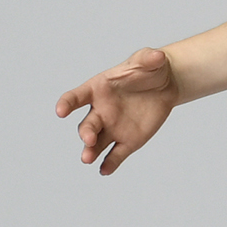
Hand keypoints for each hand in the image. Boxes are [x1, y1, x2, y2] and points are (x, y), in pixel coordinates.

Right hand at [55, 45, 180, 174]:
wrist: (165, 85)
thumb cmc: (150, 68)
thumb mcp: (150, 60)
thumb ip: (149, 58)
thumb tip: (157, 55)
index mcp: (98, 89)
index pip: (76, 97)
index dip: (67, 103)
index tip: (61, 110)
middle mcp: (101, 111)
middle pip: (87, 125)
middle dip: (86, 133)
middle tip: (89, 139)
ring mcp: (113, 127)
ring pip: (97, 143)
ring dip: (91, 151)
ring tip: (87, 159)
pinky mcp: (129, 140)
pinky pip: (116, 154)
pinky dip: (110, 163)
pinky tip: (105, 170)